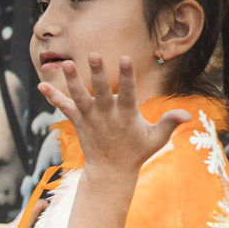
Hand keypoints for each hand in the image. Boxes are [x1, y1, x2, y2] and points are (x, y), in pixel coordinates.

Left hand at [38, 55, 187, 179]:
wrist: (110, 172)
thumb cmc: (136, 152)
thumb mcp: (155, 139)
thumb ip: (169, 123)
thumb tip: (187, 115)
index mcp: (126, 116)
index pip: (128, 92)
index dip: (126, 76)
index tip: (125, 58)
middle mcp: (106, 116)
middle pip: (100, 92)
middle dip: (96, 74)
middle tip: (93, 54)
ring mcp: (90, 119)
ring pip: (79, 98)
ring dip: (72, 81)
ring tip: (65, 64)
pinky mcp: (79, 123)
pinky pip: (64, 108)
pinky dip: (53, 98)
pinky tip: (41, 85)